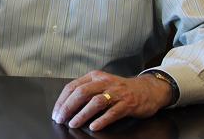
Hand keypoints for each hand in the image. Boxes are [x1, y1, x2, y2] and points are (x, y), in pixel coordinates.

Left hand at [51, 70, 172, 131]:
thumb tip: (66, 105)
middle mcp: (104, 82)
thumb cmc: (120, 89)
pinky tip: (94, 127)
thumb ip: (86, 91)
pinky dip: (102, 120)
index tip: (56, 112)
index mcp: (94, 76)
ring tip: (73, 124)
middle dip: (68, 107)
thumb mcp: (101, 84)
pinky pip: (113, 112)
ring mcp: (116, 92)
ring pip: (95, 101)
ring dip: (82, 114)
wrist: (146, 89)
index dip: (62, 100)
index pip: (73, 86)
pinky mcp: (127, 103)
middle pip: (81, 92)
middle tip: (61, 119)